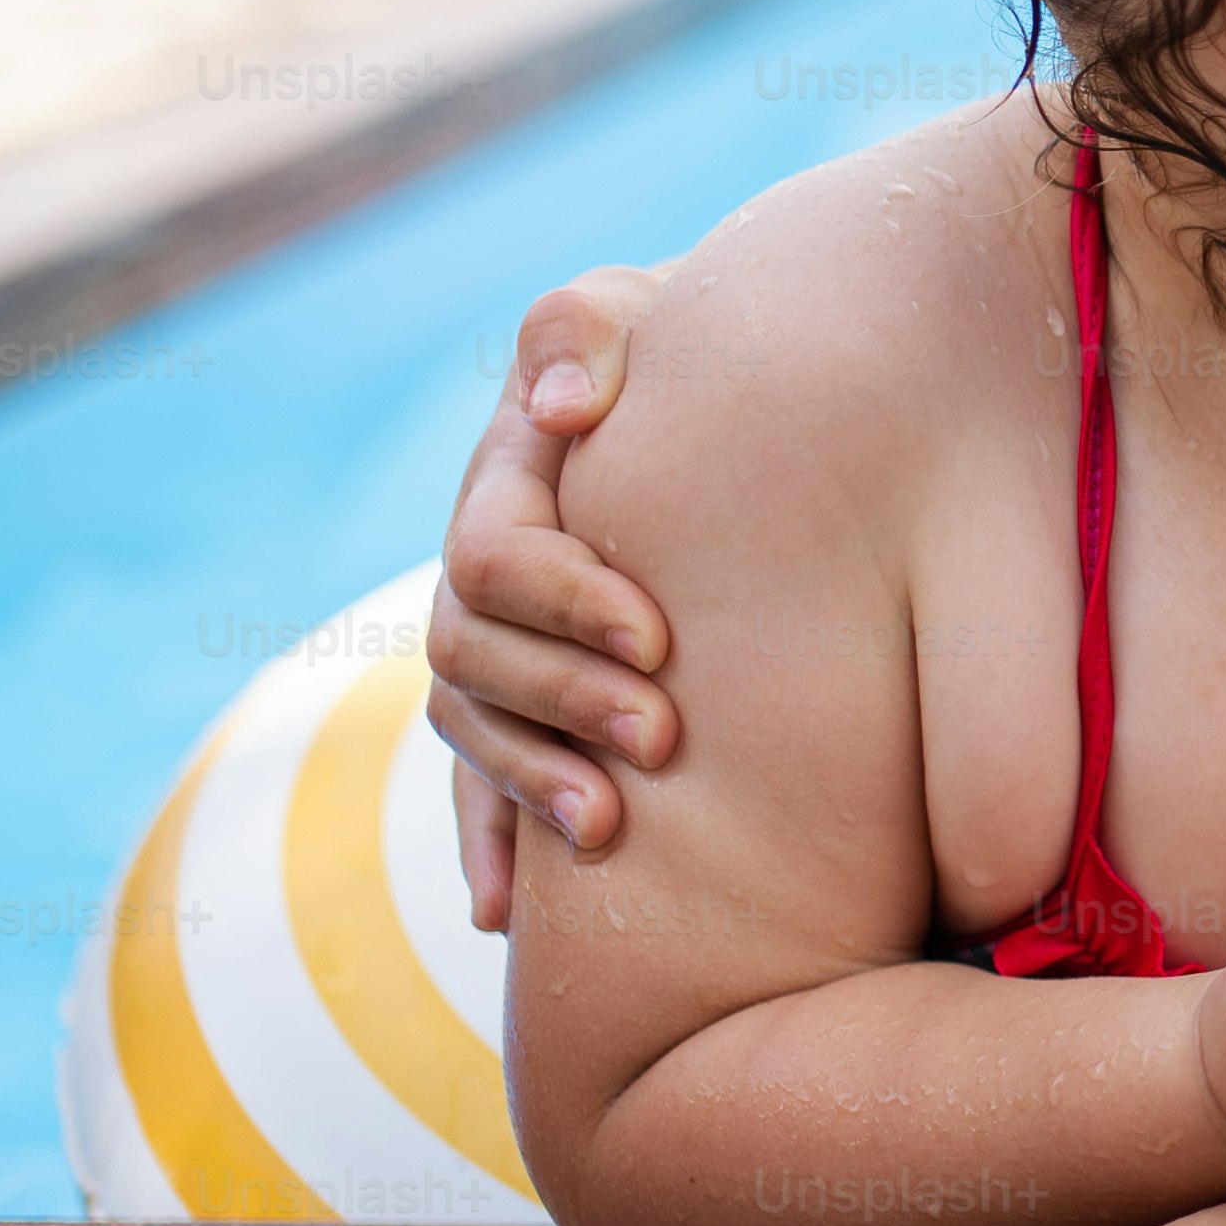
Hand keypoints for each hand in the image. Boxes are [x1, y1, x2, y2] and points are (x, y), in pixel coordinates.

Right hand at [421, 265, 685, 929]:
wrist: (756, 393)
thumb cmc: (714, 351)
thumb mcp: (654, 312)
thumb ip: (594, 328)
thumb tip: (566, 409)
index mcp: (510, 479)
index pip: (495, 555)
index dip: (564, 603)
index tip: (660, 638)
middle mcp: (487, 567)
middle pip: (469, 656)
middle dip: (559, 704)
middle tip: (660, 741)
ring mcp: (500, 638)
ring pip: (471, 727)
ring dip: (528, 785)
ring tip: (609, 833)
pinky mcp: (529, 699)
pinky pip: (481, 782)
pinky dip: (492, 843)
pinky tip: (507, 913)